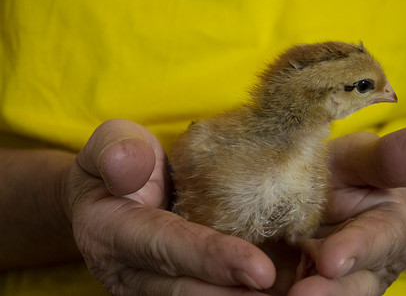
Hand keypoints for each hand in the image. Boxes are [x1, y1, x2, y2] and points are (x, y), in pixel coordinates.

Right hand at [63, 119, 275, 294]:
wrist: (107, 196)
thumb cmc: (117, 165)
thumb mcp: (111, 144)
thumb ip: (118, 150)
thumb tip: (132, 164)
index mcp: (113, 232)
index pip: (167, 247)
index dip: (212, 259)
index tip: (260, 269)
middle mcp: (130, 272)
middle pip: (185, 291)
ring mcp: (148, 288)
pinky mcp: (169, 289)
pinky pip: (203, 295)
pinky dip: (238, 295)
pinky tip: (279, 292)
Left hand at [265, 124, 405, 295]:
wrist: (324, 193)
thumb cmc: (346, 173)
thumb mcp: (361, 159)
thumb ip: (388, 157)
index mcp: (389, 229)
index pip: (379, 241)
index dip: (357, 250)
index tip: (333, 259)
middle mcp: (366, 265)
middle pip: (353, 285)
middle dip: (329, 291)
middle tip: (300, 293)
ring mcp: (334, 279)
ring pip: (324, 294)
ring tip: (275, 294)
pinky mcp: (301, 283)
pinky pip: (289, 293)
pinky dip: (270, 295)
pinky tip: (249, 291)